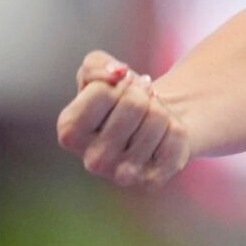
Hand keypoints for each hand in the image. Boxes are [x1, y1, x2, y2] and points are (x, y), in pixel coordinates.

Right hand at [56, 49, 192, 189]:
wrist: (155, 123)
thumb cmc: (122, 96)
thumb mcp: (100, 71)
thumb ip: (96, 64)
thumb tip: (116, 73)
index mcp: (69, 133)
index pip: (102, 90)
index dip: (119, 82)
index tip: (121, 90)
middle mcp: (91, 161)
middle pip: (133, 103)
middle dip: (143, 94)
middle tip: (141, 104)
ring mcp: (122, 175)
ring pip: (157, 117)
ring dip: (161, 110)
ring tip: (151, 121)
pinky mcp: (152, 181)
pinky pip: (176, 135)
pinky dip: (175, 127)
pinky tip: (162, 139)